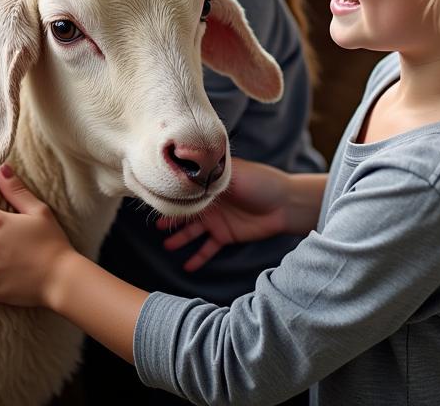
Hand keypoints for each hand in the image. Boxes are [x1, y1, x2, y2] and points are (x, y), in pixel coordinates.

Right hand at [158, 159, 293, 270]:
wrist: (284, 203)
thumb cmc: (259, 181)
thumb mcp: (232, 173)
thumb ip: (208, 175)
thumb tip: (186, 173)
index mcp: (208, 182)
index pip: (184, 188)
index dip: (171, 194)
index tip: (155, 198)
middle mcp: (208, 201)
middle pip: (185, 211)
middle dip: (170, 217)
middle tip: (156, 225)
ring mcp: (216, 220)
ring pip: (192, 231)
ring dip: (179, 239)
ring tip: (167, 246)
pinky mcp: (225, 236)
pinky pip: (208, 248)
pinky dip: (198, 258)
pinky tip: (187, 267)